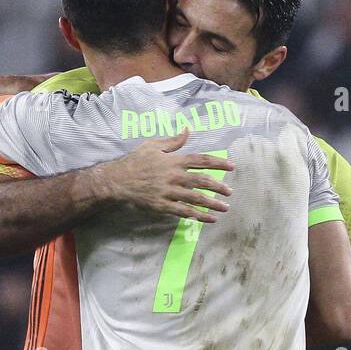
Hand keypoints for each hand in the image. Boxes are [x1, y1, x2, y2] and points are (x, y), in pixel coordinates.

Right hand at [101, 130, 233, 222]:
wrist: (118, 180)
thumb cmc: (136, 161)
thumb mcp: (153, 145)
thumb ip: (173, 140)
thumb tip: (188, 130)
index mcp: (174, 160)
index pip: (201, 160)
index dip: (218, 163)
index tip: (232, 166)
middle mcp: (174, 176)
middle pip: (202, 181)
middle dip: (219, 186)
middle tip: (230, 192)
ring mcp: (169, 192)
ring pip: (196, 198)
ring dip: (212, 204)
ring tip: (225, 208)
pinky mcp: (163, 206)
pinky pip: (184, 212)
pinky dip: (198, 216)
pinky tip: (209, 219)